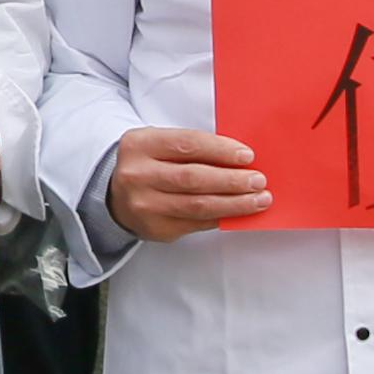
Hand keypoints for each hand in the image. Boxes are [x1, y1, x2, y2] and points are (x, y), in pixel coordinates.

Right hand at [106, 126, 268, 242]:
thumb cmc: (149, 164)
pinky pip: (197, 223)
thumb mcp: (159, 145)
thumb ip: (192, 148)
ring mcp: (144, 205)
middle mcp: (137, 175)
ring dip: (234, 203)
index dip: (220, 150)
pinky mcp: (155, 228)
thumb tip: (240, 160)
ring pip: (198, 205)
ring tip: (258, 199)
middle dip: (232, 180)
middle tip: (258, 180)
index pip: (187, 144)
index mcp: (139, 145)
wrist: (115, 195)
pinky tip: (238, 212)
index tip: (247, 156)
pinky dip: (222, 217)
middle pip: (194, 178)